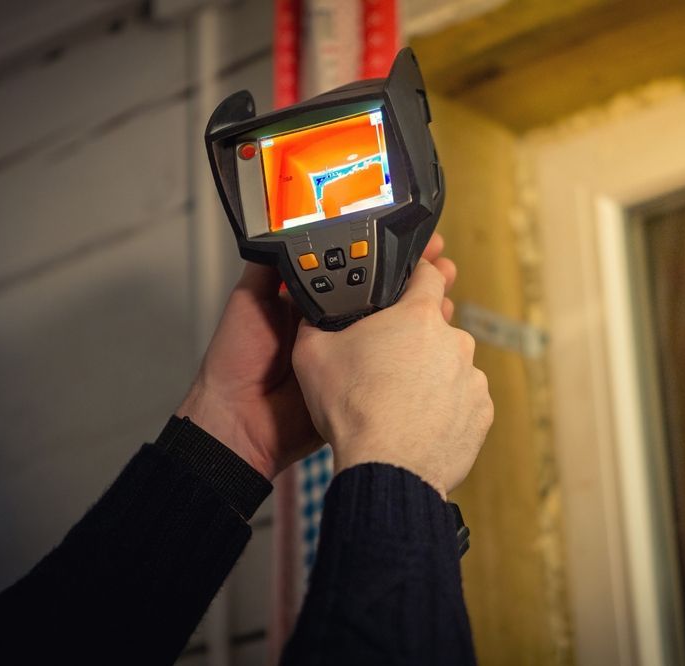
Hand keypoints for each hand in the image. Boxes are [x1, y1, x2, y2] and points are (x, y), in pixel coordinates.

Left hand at [177, 234, 456, 480]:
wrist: (239, 420)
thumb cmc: (236, 360)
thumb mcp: (249, 300)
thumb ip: (270, 268)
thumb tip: (285, 226)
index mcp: (312, 305)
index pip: (356, 272)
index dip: (384, 255)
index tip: (412, 239)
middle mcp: (337, 327)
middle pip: (384, 297)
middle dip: (415, 277)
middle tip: (441, 257)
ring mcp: (352, 356)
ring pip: (397, 328)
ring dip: (424, 307)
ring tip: (448, 283)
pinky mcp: (361, 383)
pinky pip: (394, 363)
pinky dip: (418, 347)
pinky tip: (438, 328)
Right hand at [291, 257, 493, 497]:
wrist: (386, 468)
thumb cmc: (352, 409)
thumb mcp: (312, 355)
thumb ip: (315, 323)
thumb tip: (313, 314)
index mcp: (419, 316)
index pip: (428, 275)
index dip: (415, 276)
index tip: (406, 285)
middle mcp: (455, 341)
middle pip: (434, 329)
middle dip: (412, 342)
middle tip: (384, 366)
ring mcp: (472, 378)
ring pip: (449, 367)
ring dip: (429, 378)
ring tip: (399, 403)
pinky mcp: (482, 413)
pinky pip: (461, 402)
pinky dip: (444, 409)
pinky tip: (417, 424)